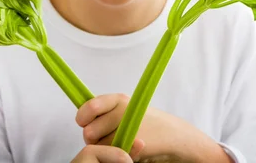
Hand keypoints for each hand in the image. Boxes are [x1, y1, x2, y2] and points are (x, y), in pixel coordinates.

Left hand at [75, 93, 232, 161]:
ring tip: (123, 142)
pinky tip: (129, 149)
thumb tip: (81, 116)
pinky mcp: (133, 144)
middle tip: (109, 136)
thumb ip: (106, 111)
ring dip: (107, 148)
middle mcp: (121, 110)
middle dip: (95, 138)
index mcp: (118, 99)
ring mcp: (127, 127)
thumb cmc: (148, 123)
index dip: (83, 116)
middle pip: (89, 132)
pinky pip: (113, 155)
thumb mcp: (127, 109)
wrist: (174, 136)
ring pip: (99, 146)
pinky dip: (117, 155)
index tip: (83, 121)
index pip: (89, 107)